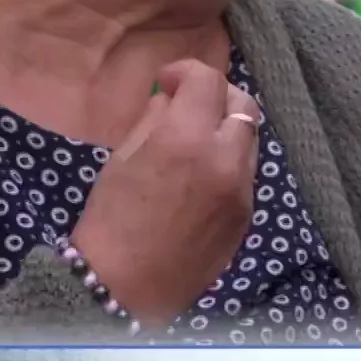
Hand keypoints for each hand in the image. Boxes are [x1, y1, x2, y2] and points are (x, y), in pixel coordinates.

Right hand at [69, 59, 259, 325]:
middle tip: (188, 106)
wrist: (123, 288)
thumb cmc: (110, 221)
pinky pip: (247, 173)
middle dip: (216, 95)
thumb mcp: (121, 157)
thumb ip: (154, 118)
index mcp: (187, 140)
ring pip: (250, 138)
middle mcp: (225, 161)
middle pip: (243, 103)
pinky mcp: (247, 217)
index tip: (167, 81)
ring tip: (195, 142)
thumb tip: (172, 97)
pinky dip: (230, 162)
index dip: (186, 71)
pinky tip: (201, 177)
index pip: (208, 81)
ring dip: (227, 128)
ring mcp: (243, 191)